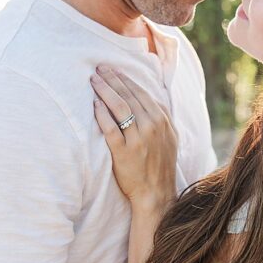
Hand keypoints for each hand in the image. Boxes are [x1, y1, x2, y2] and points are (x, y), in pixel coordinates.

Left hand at [91, 66, 177, 209]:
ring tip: (94, 80)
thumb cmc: (159, 165)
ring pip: (120, 108)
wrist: (156, 194)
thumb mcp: (169, 137)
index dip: (125, 79)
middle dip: (113, 79)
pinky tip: (94, 104)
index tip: (112, 69)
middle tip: (99, 68)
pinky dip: (102, 114)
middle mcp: (152, 126)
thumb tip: (145, 97)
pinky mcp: (124, 153)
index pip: (141, 92)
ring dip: (106, 91)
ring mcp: (139, 140)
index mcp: (162, 120)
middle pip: (129, 96)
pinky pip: (110, 129)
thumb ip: (159, 117)